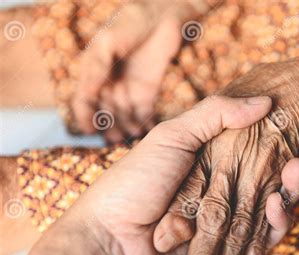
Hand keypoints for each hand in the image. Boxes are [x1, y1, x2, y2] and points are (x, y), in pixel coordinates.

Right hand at [71, 0, 201, 141]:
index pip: (84, 99)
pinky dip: (144, 124)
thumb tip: (87, 90)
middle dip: (108, 128)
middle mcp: (110, 83)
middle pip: (105, 113)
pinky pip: (143, 113)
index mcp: (94, 71)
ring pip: (123, 116)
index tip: (89, 131)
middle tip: (114, 142)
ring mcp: (129, 88)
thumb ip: (97, 66)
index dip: (85, 117)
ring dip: (125, 129)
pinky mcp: (148, 91)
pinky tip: (145, 134)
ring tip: (130, 140)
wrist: (163, 17)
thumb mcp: (108, 42)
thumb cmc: (131, 23)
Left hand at [151, 58, 298, 254]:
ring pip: (266, 209)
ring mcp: (221, 226)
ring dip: (289, 189)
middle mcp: (218, 194)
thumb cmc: (135, 183)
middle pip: (265, 179)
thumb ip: (214, 116)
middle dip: (291, 162)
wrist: (109, 241)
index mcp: (208, 165)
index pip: (254, 150)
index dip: (279, 139)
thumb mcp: (170, 137)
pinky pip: (257, 242)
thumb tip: (262, 100)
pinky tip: (282, 206)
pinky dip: (274, 225)